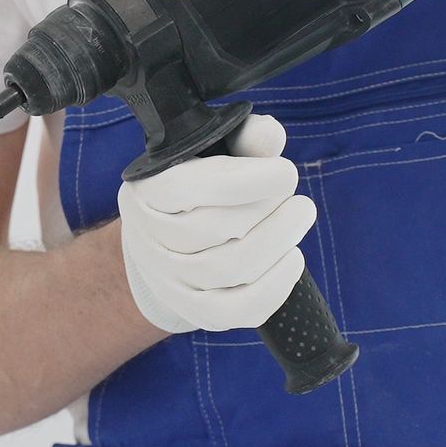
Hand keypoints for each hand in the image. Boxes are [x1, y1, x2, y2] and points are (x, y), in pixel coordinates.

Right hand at [117, 114, 316, 333]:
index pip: (190, 187)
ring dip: (277, 242)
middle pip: (214, 229)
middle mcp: (148, 236)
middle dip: (268, 210)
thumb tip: (270, 136)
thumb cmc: (200, 185)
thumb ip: (243, 137)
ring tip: (299, 218)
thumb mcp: (214, 152)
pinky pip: (235, 310)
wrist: (169, 241)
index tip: (286, 173)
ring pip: (226, 270)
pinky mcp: (192, 309)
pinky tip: (292, 260)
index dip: (247, 180)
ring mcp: (167, 278)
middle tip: (295, 199)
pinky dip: (273, 288)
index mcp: (147, 189)